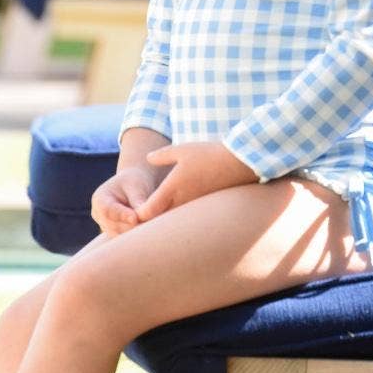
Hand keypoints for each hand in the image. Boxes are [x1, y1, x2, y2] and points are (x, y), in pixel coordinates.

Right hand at [90, 164, 161, 236]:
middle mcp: (99, 215)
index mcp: (100, 198)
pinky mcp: (116, 235)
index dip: (121, 215)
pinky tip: (150, 232)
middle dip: (133, 226)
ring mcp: (106, 227)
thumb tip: (140, 218)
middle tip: (152, 225)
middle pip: (115, 226)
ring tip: (154, 227)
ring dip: (137, 233)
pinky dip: (138, 236)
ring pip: (122, 235)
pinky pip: (127, 240)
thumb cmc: (136, 181)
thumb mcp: (137, 186)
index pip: (108, 210)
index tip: (135, 218)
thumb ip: (138, 201)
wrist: (136, 187)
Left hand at [135, 142, 257, 221]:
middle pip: (158, 221)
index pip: (148, 211)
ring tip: (157, 219)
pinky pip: (186, 219)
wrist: (239, 163)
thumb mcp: (182, 150)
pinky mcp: (203, 209)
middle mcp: (181, 201)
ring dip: (164, 222)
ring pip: (172, 221)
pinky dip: (179, 219)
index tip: (133, 212)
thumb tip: (148, 158)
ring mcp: (193, 207)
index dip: (138, 214)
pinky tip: (179, 214)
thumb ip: (162, 155)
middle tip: (140, 219)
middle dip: (148, 222)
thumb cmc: (209, 154)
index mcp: (172, 188)